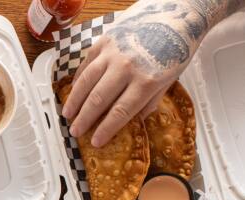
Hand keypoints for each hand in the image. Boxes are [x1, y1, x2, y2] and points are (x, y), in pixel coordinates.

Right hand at [61, 0, 244, 146]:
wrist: (176, 12)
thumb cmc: (176, 46)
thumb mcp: (169, 79)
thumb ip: (149, 101)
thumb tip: (133, 121)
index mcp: (147, 81)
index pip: (120, 112)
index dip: (105, 130)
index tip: (96, 141)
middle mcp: (127, 68)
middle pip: (98, 100)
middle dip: (85, 120)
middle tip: (76, 132)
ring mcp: (113, 53)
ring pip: (86, 82)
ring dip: (74, 101)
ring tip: (68, 115)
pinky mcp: (105, 40)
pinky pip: (86, 64)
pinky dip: (78, 79)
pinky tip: (73, 91)